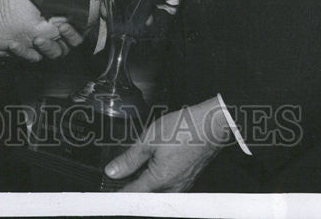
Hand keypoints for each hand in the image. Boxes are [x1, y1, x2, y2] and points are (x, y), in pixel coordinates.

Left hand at [0, 17, 84, 61]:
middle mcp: (56, 41)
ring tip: (13, 45)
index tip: (62, 24)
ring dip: (25, 53)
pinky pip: (16, 55)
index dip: (71, 34)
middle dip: (48, 46)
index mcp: (70, 29)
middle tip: (38, 39)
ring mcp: (39, 47)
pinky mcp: (24, 49)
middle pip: (58, 52)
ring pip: (36, 57)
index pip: (76, 38)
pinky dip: (5, 54)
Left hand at [104, 96, 230, 191]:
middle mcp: (172, 188)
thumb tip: (113, 171)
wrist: (212, 124)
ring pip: (157, 191)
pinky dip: (158, 178)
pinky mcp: (189, 178)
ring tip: (138, 166)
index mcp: (160, 181)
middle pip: (145, 196)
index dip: (117, 192)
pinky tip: (155, 163)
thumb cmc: (185, 128)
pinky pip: (169, 185)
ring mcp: (183, 185)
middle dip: (132, 186)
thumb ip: (129, 159)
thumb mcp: (149, 139)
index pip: (132, 194)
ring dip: (145, 182)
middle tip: (121, 174)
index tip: (108, 188)